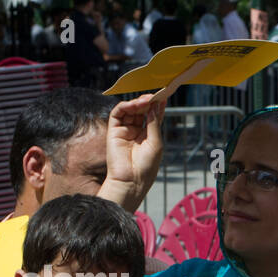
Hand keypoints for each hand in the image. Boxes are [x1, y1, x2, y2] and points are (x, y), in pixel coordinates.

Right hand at [99, 92, 165, 212]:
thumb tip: (154, 105)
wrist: (131, 180)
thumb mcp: (155, 142)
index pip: (153, 117)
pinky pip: (117, 113)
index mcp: (148, 136)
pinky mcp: (113, 131)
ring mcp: (125, 130)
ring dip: (138, 103)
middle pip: (142, 111)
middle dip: (148, 102)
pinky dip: (125, 106)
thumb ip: (154, 123)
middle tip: (154, 96)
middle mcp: (136, 132)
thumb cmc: (146, 166)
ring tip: (145, 100)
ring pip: (130, 110)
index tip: (164, 96)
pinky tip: (134, 105)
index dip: (158, 106)